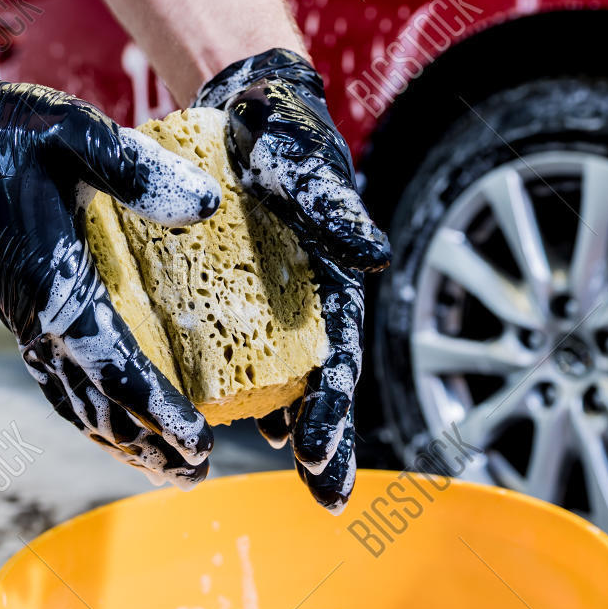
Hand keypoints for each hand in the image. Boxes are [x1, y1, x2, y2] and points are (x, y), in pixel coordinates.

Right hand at [0, 57, 221, 487]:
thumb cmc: (15, 132)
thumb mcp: (77, 133)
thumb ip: (137, 169)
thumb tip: (206, 205)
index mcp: (57, 288)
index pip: (117, 369)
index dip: (160, 412)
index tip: (200, 442)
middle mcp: (39, 322)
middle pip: (99, 405)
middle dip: (148, 445)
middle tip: (194, 474)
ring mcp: (29, 326)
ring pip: (76, 403)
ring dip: (121, 441)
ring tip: (164, 469)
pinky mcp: (27, 319)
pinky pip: (60, 383)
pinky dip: (92, 416)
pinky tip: (116, 430)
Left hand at [196, 48, 387, 512]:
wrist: (248, 109)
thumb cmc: (283, 138)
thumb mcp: (305, 169)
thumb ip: (334, 210)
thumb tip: (374, 256)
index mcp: (334, 287)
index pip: (336, 361)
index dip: (331, 410)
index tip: (314, 452)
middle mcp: (308, 307)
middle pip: (321, 387)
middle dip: (328, 445)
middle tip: (328, 499)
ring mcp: (275, 308)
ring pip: (283, 381)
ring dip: (288, 430)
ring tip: (290, 479)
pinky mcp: (237, 299)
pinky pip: (240, 357)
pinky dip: (243, 394)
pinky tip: (233, 426)